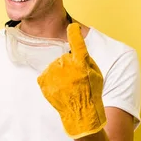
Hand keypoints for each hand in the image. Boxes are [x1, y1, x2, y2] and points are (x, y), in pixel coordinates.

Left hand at [37, 23, 106, 138]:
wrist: (80, 114)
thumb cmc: (91, 94)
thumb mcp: (96, 74)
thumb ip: (86, 60)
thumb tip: (76, 50)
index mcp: (81, 62)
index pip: (77, 43)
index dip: (74, 33)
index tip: (72, 27)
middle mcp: (66, 65)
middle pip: (64, 58)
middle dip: (68, 66)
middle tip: (75, 80)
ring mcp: (53, 73)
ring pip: (55, 67)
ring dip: (59, 74)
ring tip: (67, 87)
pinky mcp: (44, 81)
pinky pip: (46, 75)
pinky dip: (50, 81)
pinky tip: (59, 89)